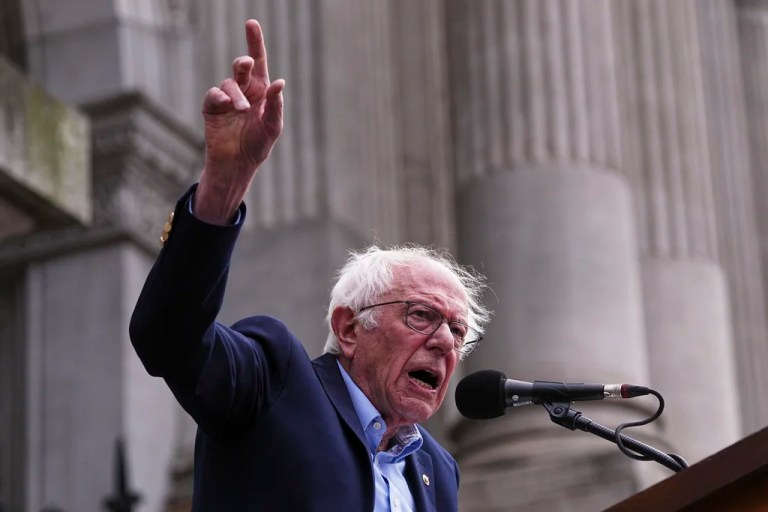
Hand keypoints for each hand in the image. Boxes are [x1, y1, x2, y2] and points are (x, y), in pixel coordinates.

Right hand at [195, 19, 284, 223]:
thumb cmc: (258, 145)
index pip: (259, 61)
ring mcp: (226, 98)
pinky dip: (220, 97)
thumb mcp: (272, 126)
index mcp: (261, 90)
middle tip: (246, 64)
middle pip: (241, 66)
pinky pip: (214, 95)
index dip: (255, 42)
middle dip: (243, 62)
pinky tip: (228, 106)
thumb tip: (279, 82)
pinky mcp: (212, 108)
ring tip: (242, 109)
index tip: (251, 23)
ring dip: (236, 95)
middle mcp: (243, 90)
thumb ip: (276, 105)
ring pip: (229, 83)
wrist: (238, 164)